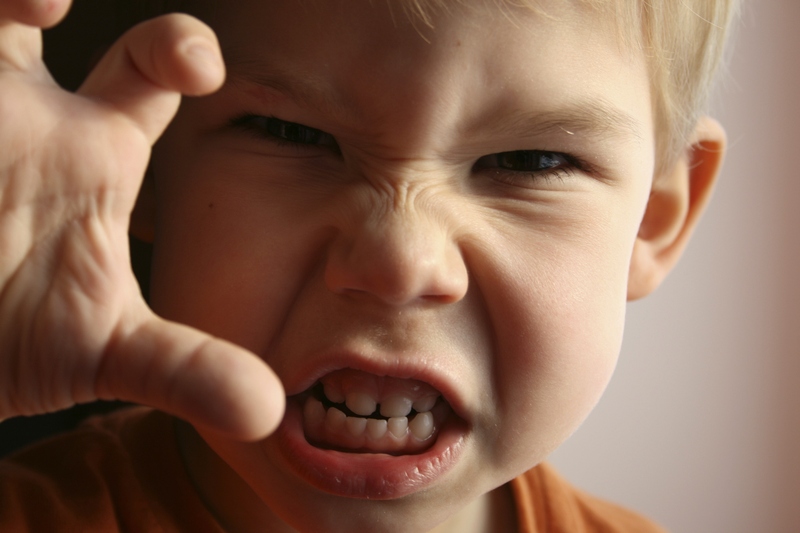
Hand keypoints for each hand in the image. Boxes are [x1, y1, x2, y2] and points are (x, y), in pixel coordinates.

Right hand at [0, 0, 284, 440]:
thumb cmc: (21, 342)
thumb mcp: (106, 351)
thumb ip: (187, 369)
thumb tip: (267, 409)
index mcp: (95, 154)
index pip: (152, 74)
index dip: (182, 51)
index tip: (203, 68)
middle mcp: (30, 120)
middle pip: (40, 12)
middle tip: (53, 5)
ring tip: (22, 6)